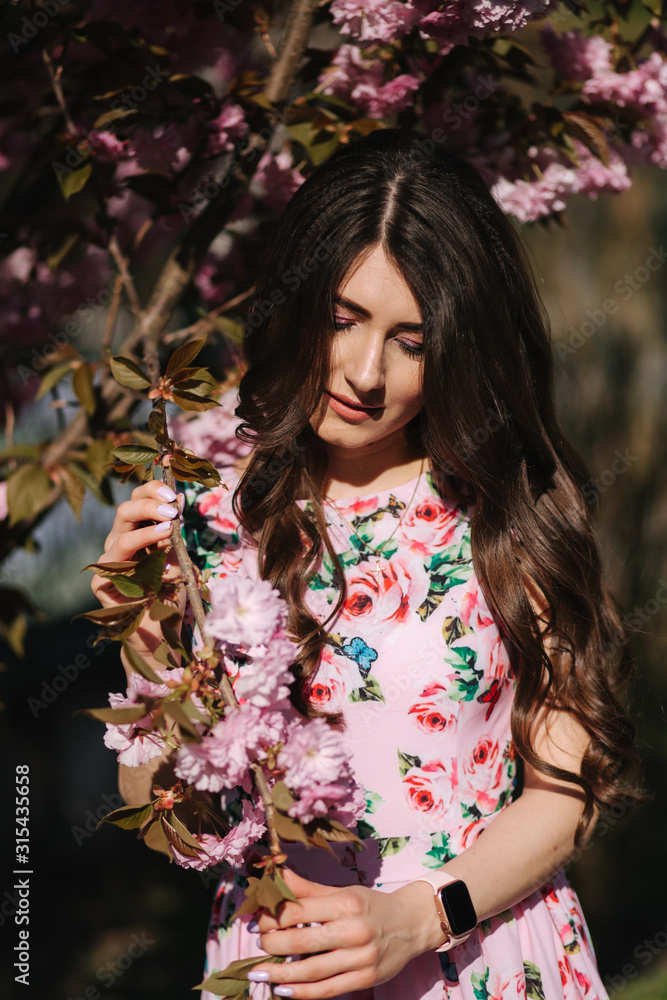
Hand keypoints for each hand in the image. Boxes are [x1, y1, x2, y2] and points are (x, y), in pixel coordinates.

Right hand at [90, 481, 185, 652]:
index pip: (137, 500)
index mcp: (135, 531)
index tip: (174, 492)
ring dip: (147, 530)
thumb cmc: (170, 593)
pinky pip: (117, 568)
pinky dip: (142, 563)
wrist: (162, 630)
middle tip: (172, 509)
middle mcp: (119, 543)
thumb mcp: (178, 557)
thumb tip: (179, 499)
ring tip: (169, 527)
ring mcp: (108, 563)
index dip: (152, 491)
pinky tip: (161, 564)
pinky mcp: (102, 584)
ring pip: (121, 537)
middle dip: (149, 504)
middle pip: (124, 512)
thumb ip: (175, 533)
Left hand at [248, 868, 442, 997]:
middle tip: (257, 943)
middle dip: (272, 944)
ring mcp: (361, 958)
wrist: (412, 924)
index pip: (299, 911)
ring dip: (280, 974)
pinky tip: (283, 991)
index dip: (272, 916)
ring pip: (311, 970)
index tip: (256, 921)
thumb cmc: (371, 905)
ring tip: (259, 972)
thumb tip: (277, 875)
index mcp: (346, 903)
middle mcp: (354, 930)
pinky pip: (327, 990)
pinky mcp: (365, 979)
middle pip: (302, 942)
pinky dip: (302, 993)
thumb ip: (308, 889)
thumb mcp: (343, 891)